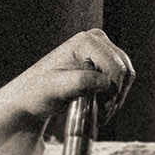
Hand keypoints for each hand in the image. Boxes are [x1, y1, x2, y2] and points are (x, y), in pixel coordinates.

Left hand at [0, 29, 135, 150]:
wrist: (29, 97)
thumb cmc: (36, 92)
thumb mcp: (55, 88)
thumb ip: (79, 82)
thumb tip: (105, 82)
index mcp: (84, 42)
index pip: (114, 67)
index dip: (112, 90)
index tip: (101, 110)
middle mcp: (96, 39)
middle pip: (124, 70)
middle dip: (116, 95)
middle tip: (102, 114)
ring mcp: (101, 49)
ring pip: (126, 75)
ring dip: (116, 97)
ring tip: (100, 112)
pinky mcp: (103, 61)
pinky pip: (121, 79)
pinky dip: (115, 94)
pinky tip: (101, 106)